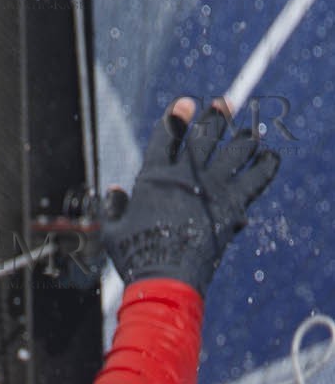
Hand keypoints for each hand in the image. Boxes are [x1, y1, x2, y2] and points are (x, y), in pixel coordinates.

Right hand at [102, 96, 280, 295]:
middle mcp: (186, 176)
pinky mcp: (232, 205)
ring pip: (236, 149)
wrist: (165, 280)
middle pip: (207, 133)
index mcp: (154, 177)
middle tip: (225, 104)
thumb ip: (114, 206)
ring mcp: (212, 188)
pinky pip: (257, 178)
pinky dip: (266, 165)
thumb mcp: (113, 231)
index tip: (187, 102)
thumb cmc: (136, 258)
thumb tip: (114, 189)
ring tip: (249, 133)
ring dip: (244, 137)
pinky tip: (270, 158)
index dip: (179, 114)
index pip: (168, 134)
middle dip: (217, 114)